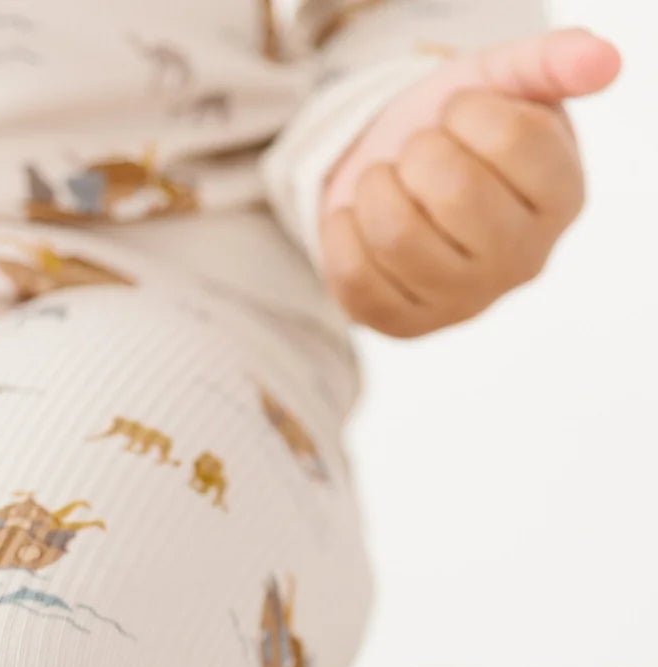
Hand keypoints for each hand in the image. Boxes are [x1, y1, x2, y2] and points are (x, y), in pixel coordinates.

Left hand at [318, 27, 621, 336]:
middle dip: (418, 151)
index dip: (467, 110)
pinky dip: (341, 230)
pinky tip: (356, 216)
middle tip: (417, 149)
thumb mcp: (503, 83)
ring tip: (384, 179)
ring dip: (374, 188)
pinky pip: (354, 277)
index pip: (514, 141)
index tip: (458, 110)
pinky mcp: (405, 325)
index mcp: (563, 197)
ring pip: (397, 237)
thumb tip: (603, 62)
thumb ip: (551, 63)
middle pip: (455, 193)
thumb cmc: (457, 132)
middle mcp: (524, 260)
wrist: (398, 178)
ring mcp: (465, 303)